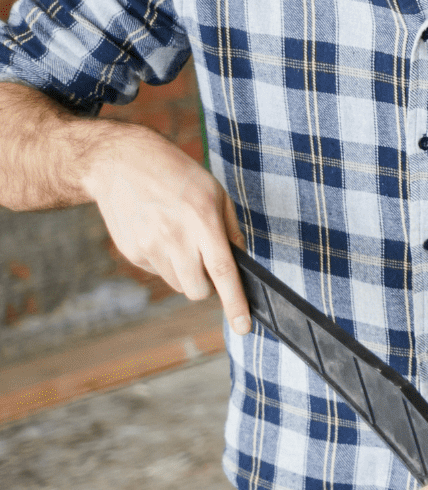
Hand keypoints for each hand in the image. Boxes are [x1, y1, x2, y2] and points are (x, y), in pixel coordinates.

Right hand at [78, 124, 250, 334]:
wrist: (121, 163)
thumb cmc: (177, 175)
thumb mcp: (215, 193)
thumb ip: (230, 231)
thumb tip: (240, 264)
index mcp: (201, 221)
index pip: (222, 272)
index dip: (235, 303)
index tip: (244, 326)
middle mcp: (174, 238)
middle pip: (198, 290)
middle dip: (210, 288)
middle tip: (210, 265)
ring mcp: (148, 247)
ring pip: (179, 284)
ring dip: (187, 274)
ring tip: (182, 241)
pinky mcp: (131, 252)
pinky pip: (158, 273)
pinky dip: (166, 263)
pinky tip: (161, 234)